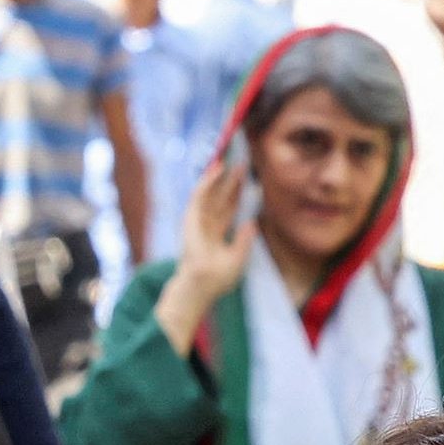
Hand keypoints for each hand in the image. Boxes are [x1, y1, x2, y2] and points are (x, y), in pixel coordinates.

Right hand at [166, 160, 253, 307]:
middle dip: (231, 181)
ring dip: (219, 176)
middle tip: (243, 164)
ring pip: (210, 192)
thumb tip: (252, 223)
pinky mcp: (190, 216)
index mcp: (217, 234)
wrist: (202, 284)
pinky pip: (200, 193)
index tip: (249, 180)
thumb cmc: (218, 279)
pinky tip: (217, 168)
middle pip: (221, 197)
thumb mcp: (238, 259)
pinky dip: (208, 180)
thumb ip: (244, 240)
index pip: (229, 209)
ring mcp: (197, 220)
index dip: (238, 194)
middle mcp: (207, 224)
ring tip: (230, 160)